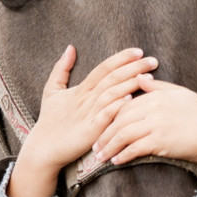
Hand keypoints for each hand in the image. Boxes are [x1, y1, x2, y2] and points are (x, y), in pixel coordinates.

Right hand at [7, 46, 157, 196]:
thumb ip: (61, 69)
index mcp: (80, 89)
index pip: (103, 68)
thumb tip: (70, 48)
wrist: (43, 149)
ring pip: (111, 94)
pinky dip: (116, 106)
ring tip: (149, 77)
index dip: (121, 58)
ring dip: (130, 84)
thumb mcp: (52, 90)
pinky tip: (130, 98)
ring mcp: (88, 114)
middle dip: (133, 68)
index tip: (139, 51)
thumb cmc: (49, 120)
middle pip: (112, 78)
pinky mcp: (89, 131)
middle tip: (153, 60)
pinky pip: (105, 116)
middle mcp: (85, 99)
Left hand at [93, 76, 196, 185]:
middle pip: (120, 119)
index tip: (101, 127)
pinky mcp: (160, 141)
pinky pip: (134, 148)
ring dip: (110, 147)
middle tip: (95, 146)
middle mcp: (154, 108)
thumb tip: (140, 77)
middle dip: (104, 134)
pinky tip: (116, 161)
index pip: (125, 104)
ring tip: (101, 157)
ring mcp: (156, 125)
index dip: (110, 116)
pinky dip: (123, 155)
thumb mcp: (182, 95)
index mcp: (157, 95)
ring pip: (123, 134)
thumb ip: (159, 87)